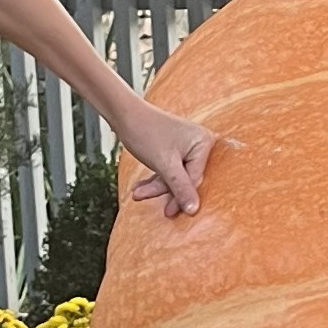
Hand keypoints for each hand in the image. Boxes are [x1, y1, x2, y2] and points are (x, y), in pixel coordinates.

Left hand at [112, 98, 217, 215]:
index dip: (180, 196)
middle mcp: (199, 143)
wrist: (124, 114)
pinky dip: (155, 179)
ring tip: (137, 194)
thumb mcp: (165, 165)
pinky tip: (140, 188)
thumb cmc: (145, 133)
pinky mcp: (176, 150)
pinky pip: (169, 170)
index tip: (169, 212)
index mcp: (204, 142)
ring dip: (156, 186)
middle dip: (163, 189)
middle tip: (148, 202)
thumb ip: (180, 188)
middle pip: (186, 178)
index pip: (195, 178)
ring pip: (175, 176)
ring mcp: (187, 146)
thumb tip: (194, 210)